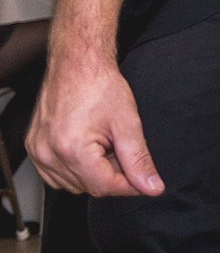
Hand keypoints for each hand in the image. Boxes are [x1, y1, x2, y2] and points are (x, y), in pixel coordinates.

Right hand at [27, 50, 162, 197]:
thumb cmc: (100, 85)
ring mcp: (38, 152)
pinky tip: (88, 148)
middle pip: (89, 187)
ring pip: (72, 184)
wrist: (77, 64)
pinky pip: (57, 175)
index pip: (104, 187)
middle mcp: (48, 155)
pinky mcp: (34, 149)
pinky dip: (76, 168)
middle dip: (112, 174)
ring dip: (94, 172)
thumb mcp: (128, 123)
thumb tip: (152, 186)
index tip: (144, 179)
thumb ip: (139, 159)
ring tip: (104, 143)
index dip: (130, 185)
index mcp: (71, 150)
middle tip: (121, 147)